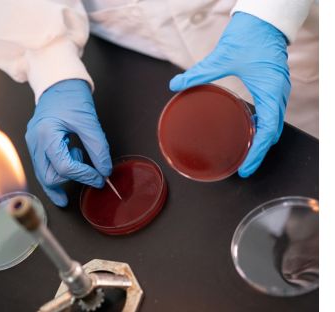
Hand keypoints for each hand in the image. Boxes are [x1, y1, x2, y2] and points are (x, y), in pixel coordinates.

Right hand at [26, 79, 111, 206]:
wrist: (58, 82)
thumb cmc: (70, 96)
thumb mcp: (89, 121)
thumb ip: (98, 148)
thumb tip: (104, 170)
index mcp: (46, 134)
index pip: (64, 167)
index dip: (84, 175)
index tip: (100, 177)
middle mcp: (34, 141)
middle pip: (49, 177)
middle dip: (71, 180)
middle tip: (91, 178)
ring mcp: (33, 143)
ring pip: (44, 175)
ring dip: (64, 177)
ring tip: (80, 165)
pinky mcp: (36, 144)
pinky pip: (44, 167)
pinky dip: (58, 172)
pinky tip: (71, 171)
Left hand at [169, 12, 290, 176]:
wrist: (264, 19)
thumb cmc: (249, 36)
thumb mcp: (221, 58)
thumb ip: (198, 74)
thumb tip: (176, 84)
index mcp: (269, 91)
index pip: (268, 131)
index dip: (258, 153)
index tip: (246, 167)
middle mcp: (277, 93)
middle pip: (273, 132)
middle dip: (260, 152)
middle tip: (244, 167)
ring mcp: (277, 89)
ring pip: (274, 123)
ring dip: (262, 139)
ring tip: (247, 154)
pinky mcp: (272, 85)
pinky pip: (271, 111)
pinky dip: (262, 124)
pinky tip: (249, 126)